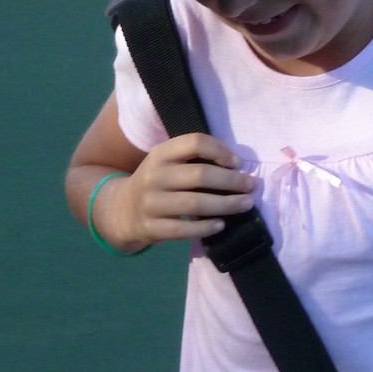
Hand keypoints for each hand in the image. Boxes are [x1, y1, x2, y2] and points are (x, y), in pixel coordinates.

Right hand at [98, 133, 254, 248]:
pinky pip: (184, 229)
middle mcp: (153, 176)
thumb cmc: (157, 183)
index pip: (194, 142)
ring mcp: (151, 203)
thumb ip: (193, 160)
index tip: (237, 162)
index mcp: (160, 154)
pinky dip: (206, 227)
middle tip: (250, 186)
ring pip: (195, 203)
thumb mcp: (166, 163)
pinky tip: (222, 224)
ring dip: (226, 204)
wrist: (121, 211)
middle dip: (231, 181)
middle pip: (200, 175)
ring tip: (245, 204)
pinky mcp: (152, 227)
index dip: (220, 151)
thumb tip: (236, 166)